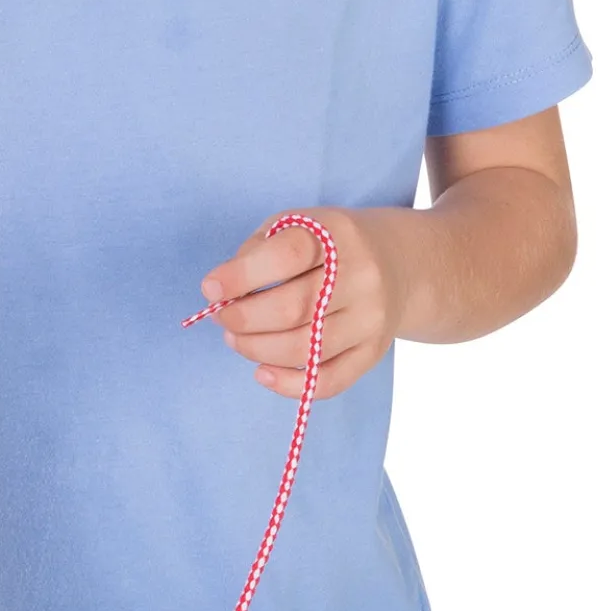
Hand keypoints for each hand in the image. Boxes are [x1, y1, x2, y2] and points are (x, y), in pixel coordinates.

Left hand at [199, 206, 402, 401]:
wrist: (401, 263)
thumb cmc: (332, 244)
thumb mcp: (298, 225)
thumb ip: (258, 250)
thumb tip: (222, 292)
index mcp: (337, 235)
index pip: (287, 256)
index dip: (241, 275)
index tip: (210, 288)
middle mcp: (361, 277)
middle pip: (292, 309)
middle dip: (243, 318)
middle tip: (222, 317)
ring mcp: (370, 319)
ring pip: (304, 349)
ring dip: (256, 349)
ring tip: (236, 338)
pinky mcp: (373, 353)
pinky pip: (328, 382)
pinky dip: (287, 385)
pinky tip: (262, 372)